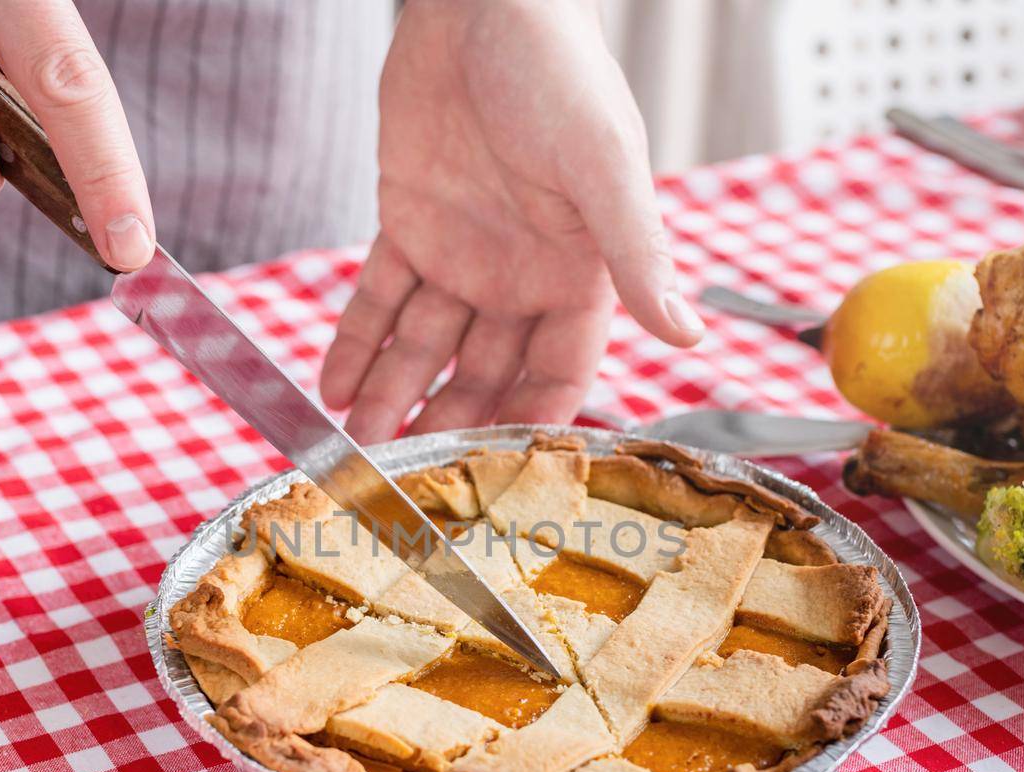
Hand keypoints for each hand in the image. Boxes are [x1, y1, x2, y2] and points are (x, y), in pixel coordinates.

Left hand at [320, 0, 703, 443]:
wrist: (482, 2)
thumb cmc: (558, 72)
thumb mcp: (601, 165)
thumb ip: (636, 254)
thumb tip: (687, 333)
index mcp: (580, 271)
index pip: (559, 371)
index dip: (530, 422)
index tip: (496, 473)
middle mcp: (522, 274)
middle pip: (485, 372)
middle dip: (450, 422)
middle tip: (409, 472)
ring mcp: (463, 253)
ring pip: (426, 346)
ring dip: (395, 394)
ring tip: (359, 441)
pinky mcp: (409, 223)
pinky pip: (380, 298)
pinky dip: (357, 342)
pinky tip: (336, 386)